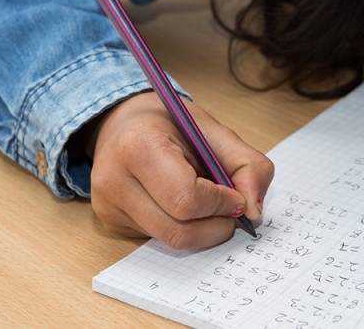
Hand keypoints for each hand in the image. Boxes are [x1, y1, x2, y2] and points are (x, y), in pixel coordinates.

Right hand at [89, 92, 273, 248]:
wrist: (121, 122)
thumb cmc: (167, 123)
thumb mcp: (211, 129)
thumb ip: (247, 164)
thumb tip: (254, 211)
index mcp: (137, 146)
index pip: (186, 198)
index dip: (221, 203)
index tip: (236, 196)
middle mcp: (114, 180)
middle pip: (179, 230)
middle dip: (216, 225)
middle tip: (229, 208)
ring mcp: (108, 206)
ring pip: (171, 241)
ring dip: (201, 230)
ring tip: (205, 203)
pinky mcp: (111, 223)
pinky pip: (158, 239)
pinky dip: (181, 227)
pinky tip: (177, 203)